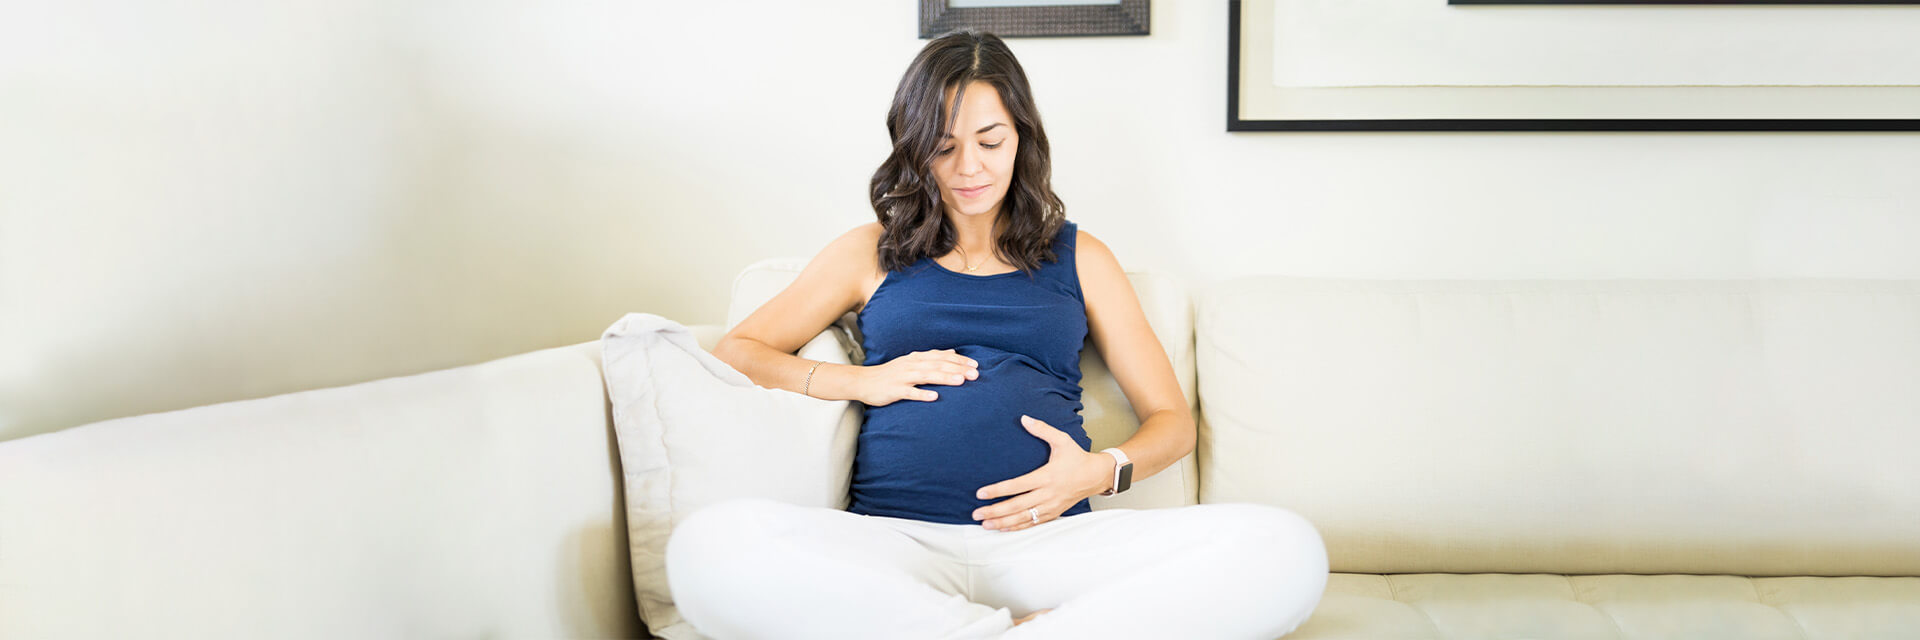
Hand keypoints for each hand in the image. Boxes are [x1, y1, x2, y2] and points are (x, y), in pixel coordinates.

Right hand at [851, 349, 977, 406]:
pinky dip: (922, 394)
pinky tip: (934, 397)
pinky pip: (909, 392)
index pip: (941, 357)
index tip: (975, 365)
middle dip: (957, 369)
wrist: (864, 381)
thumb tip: (952, 351)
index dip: (959, 360)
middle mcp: (911, 365)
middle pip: (938, 365)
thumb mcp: (911, 361)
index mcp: (917, 358)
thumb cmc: (891, 373)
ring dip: (944, 378)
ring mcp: (903, 377)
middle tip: (975, 374)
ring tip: (961, 381)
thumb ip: (932, 357)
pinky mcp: (894, 390)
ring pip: (926, 376)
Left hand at [972, 415, 1114, 531]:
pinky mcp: (1054, 513)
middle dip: (995, 511)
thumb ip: (1042, 430)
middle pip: (1017, 506)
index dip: (997, 490)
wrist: (1096, 476)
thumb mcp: (1062, 440)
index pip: (1017, 485)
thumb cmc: (1077, 457)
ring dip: (1003, 522)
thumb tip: (1024, 418)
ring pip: (1023, 518)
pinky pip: (1033, 523)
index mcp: (1047, 476)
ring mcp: (1051, 506)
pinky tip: (1004, 528)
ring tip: (985, 524)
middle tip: (976, 514)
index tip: (981, 493)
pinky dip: (1017, 527)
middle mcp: (1048, 494)